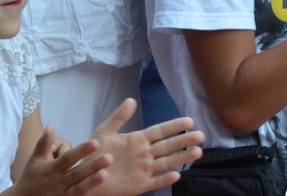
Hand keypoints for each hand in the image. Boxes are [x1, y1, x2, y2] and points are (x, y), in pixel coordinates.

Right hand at [11, 126, 110, 195]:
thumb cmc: (31, 177)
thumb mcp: (34, 159)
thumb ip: (43, 143)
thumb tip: (51, 125)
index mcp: (52, 169)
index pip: (68, 158)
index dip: (81, 150)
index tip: (96, 142)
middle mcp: (58, 182)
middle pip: (78, 173)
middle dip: (93, 166)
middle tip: (109, 157)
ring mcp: (63, 195)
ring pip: (80, 189)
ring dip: (93, 182)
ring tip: (106, 174)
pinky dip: (88, 194)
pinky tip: (101, 189)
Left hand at [89, 99, 203, 195]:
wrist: (86, 174)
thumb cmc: (95, 152)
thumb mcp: (105, 131)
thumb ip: (118, 117)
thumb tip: (132, 100)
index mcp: (138, 139)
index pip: (160, 131)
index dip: (174, 126)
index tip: (189, 120)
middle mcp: (145, 154)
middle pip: (168, 146)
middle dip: (184, 141)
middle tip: (201, 136)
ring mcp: (144, 170)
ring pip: (167, 163)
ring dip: (182, 158)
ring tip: (197, 152)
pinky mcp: (140, 185)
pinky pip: (155, 182)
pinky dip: (165, 179)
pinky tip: (176, 175)